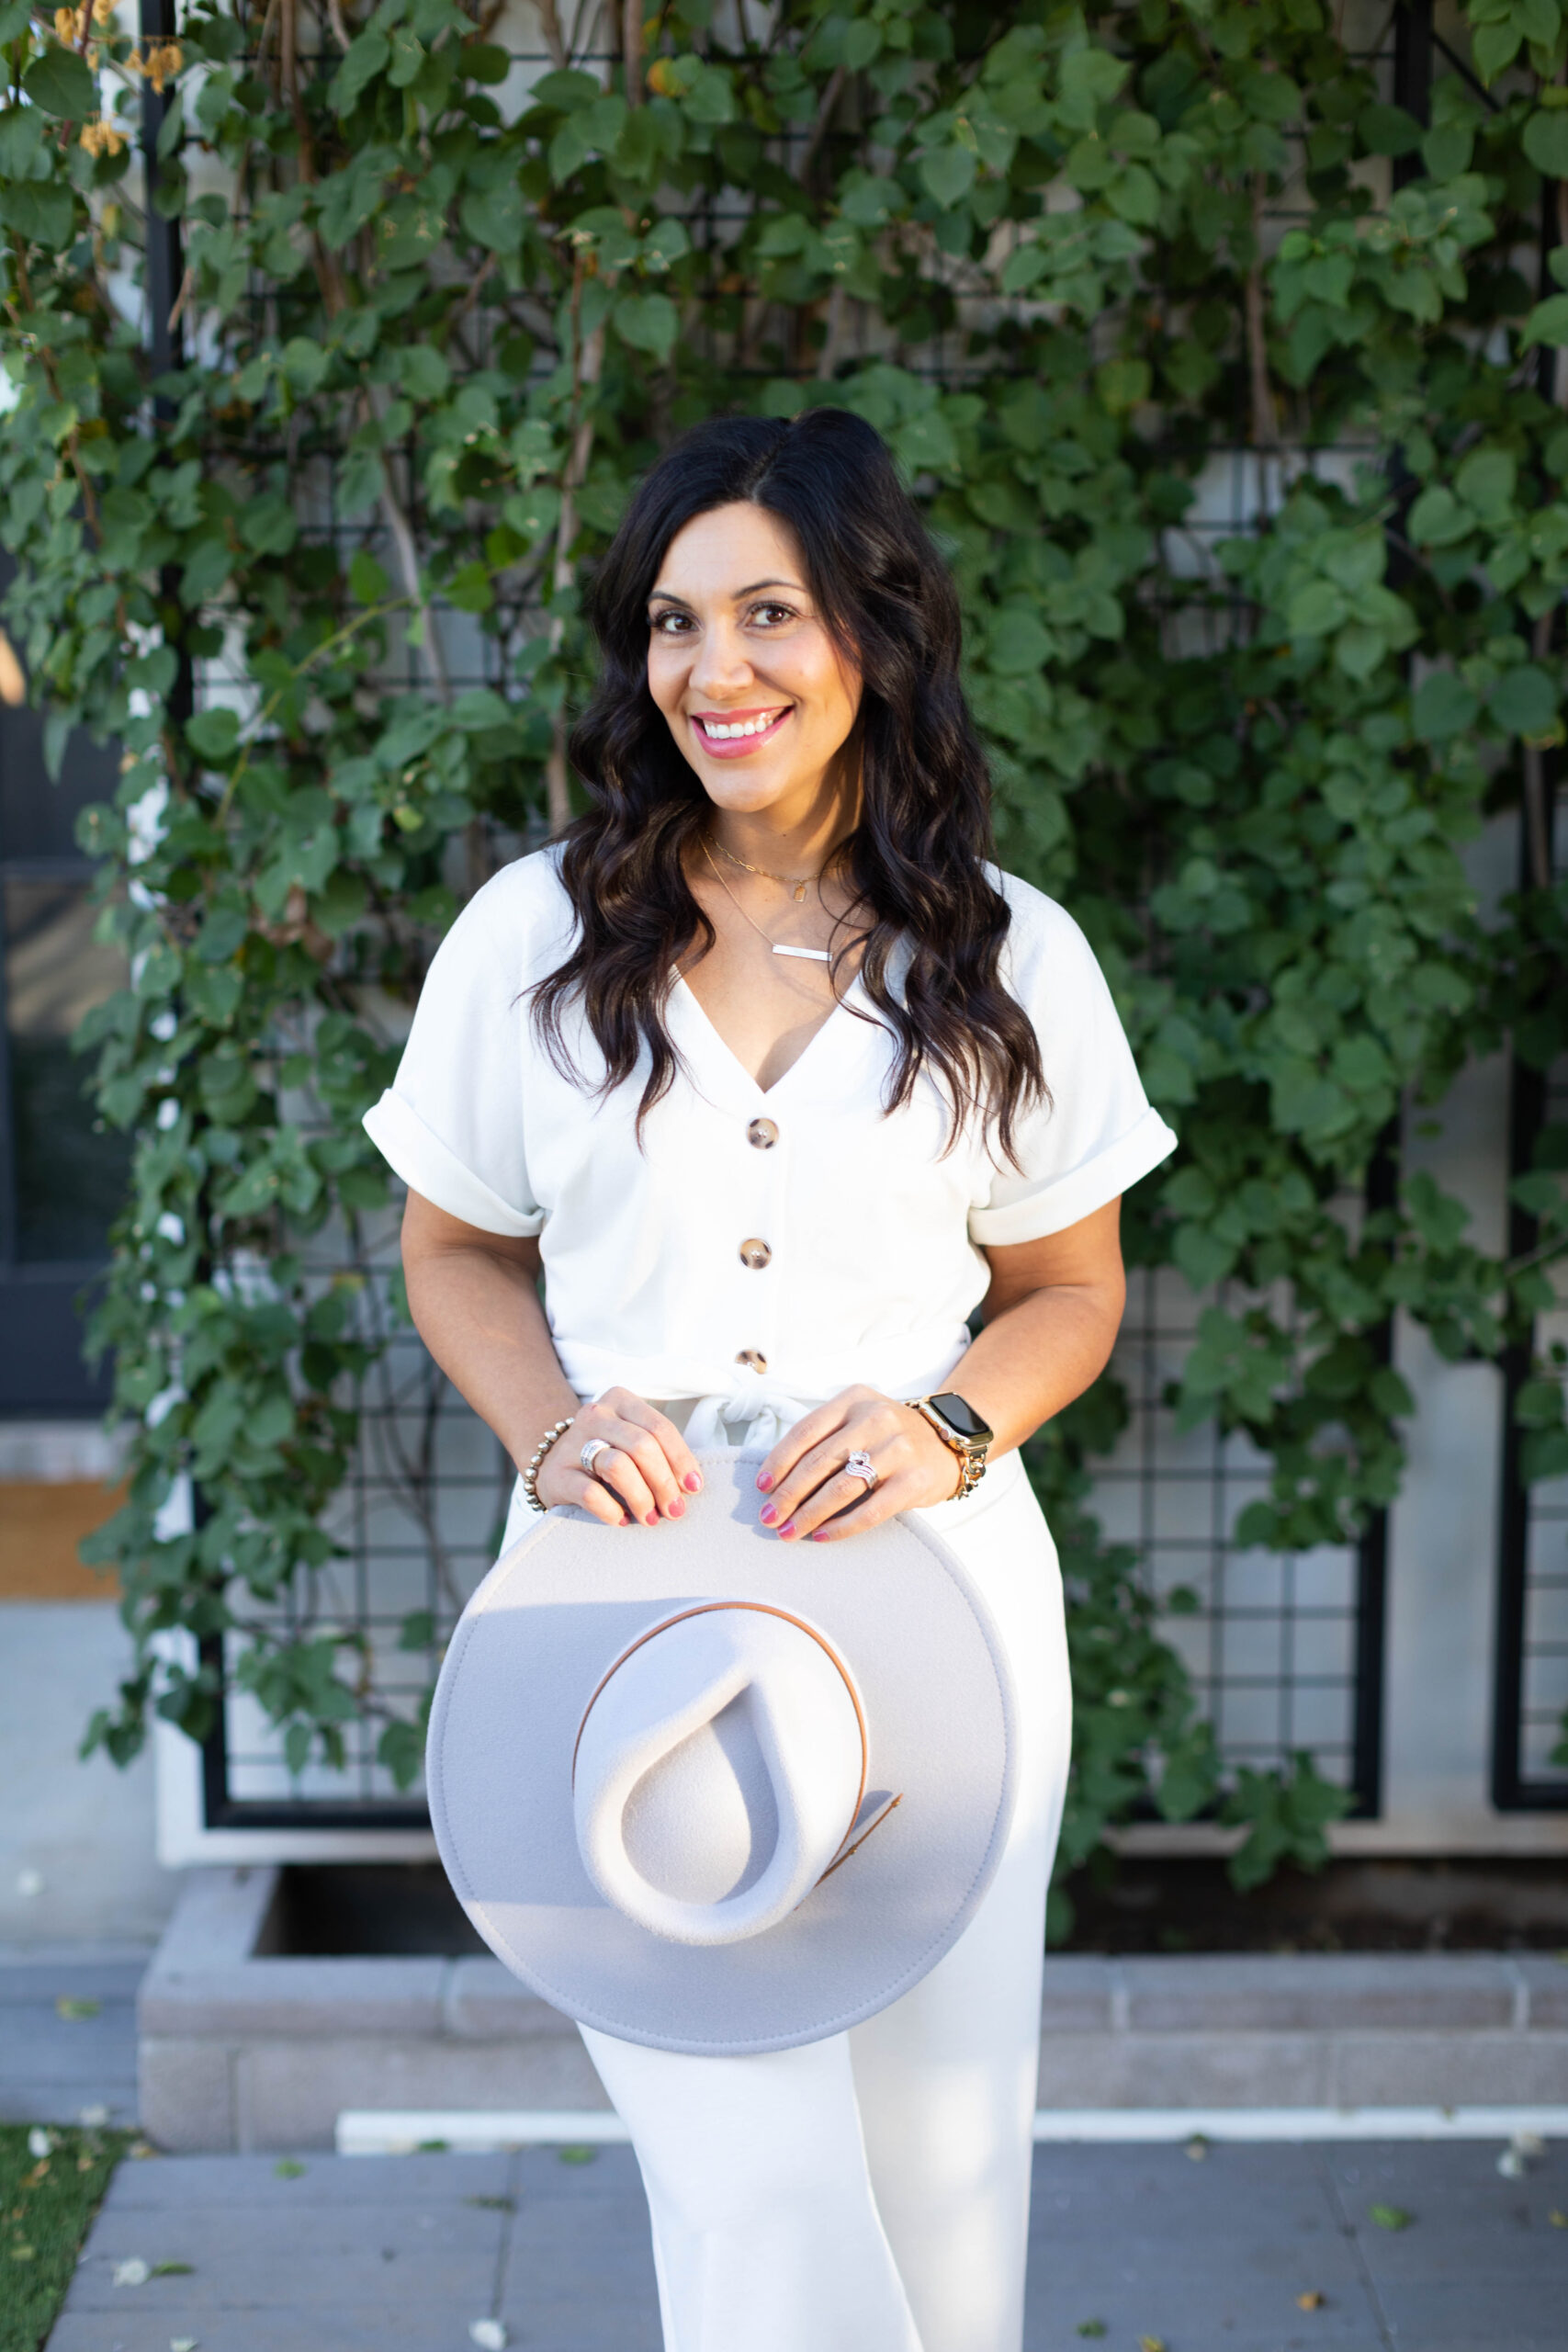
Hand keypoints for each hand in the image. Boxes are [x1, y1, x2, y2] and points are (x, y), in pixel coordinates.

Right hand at [533, 1387, 703, 1527]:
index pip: (659, 1428)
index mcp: (620, 1400)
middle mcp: (596, 1415)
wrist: (553, 1464)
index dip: (681, 1460)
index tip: (693, 1488)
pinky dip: (611, 1510)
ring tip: (650, 1518)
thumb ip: (658, 1451)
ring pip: (618, 1466)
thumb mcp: (631, 1439)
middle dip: (664, 1483)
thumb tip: (689, 1485)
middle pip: (641, 1446)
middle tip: (674, 1510)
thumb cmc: (606, 1453)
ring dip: (641, 1497)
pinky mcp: (558, 1474)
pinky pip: (590, 1493)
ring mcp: (573, 1443)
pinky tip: (621, 1519)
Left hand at [754, 1385, 960, 1542]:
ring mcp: (898, 1449)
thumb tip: (775, 1480)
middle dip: (788, 1495)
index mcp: (853, 1400)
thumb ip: (825, 1438)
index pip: (805, 1432)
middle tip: (769, 1518)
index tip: (761, 1487)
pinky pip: (870, 1510)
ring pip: (841, 1488)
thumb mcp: (858, 1418)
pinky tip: (822, 1536)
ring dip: (809, 1515)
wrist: (947, 1442)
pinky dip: (841, 1527)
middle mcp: (875, 1419)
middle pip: (819, 1462)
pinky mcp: (914, 1480)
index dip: (779, 1461)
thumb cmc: (887, 1436)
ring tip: (790, 1532)